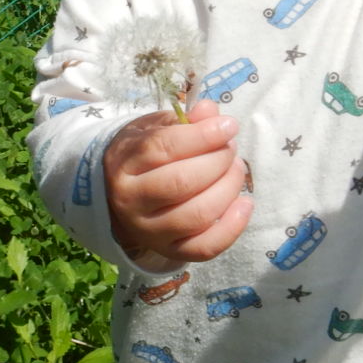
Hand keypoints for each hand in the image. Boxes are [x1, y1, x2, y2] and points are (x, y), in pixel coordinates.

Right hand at [103, 98, 251, 267]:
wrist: (118, 197)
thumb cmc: (142, 156)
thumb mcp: (154, 129)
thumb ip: (184, 120)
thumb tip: (211, 112)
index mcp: (124, 163)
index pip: (163, 148)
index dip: (202, 135)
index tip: (228, 126)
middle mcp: (131, 200)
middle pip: (182, 181)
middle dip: (218, 160)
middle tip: (230, 149)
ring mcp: (149, 230)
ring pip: (197, 215)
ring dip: (228, 188)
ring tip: (236, 170)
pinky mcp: (169, 250)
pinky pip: (205, 247)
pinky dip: (232, 227)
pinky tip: (244, 203)